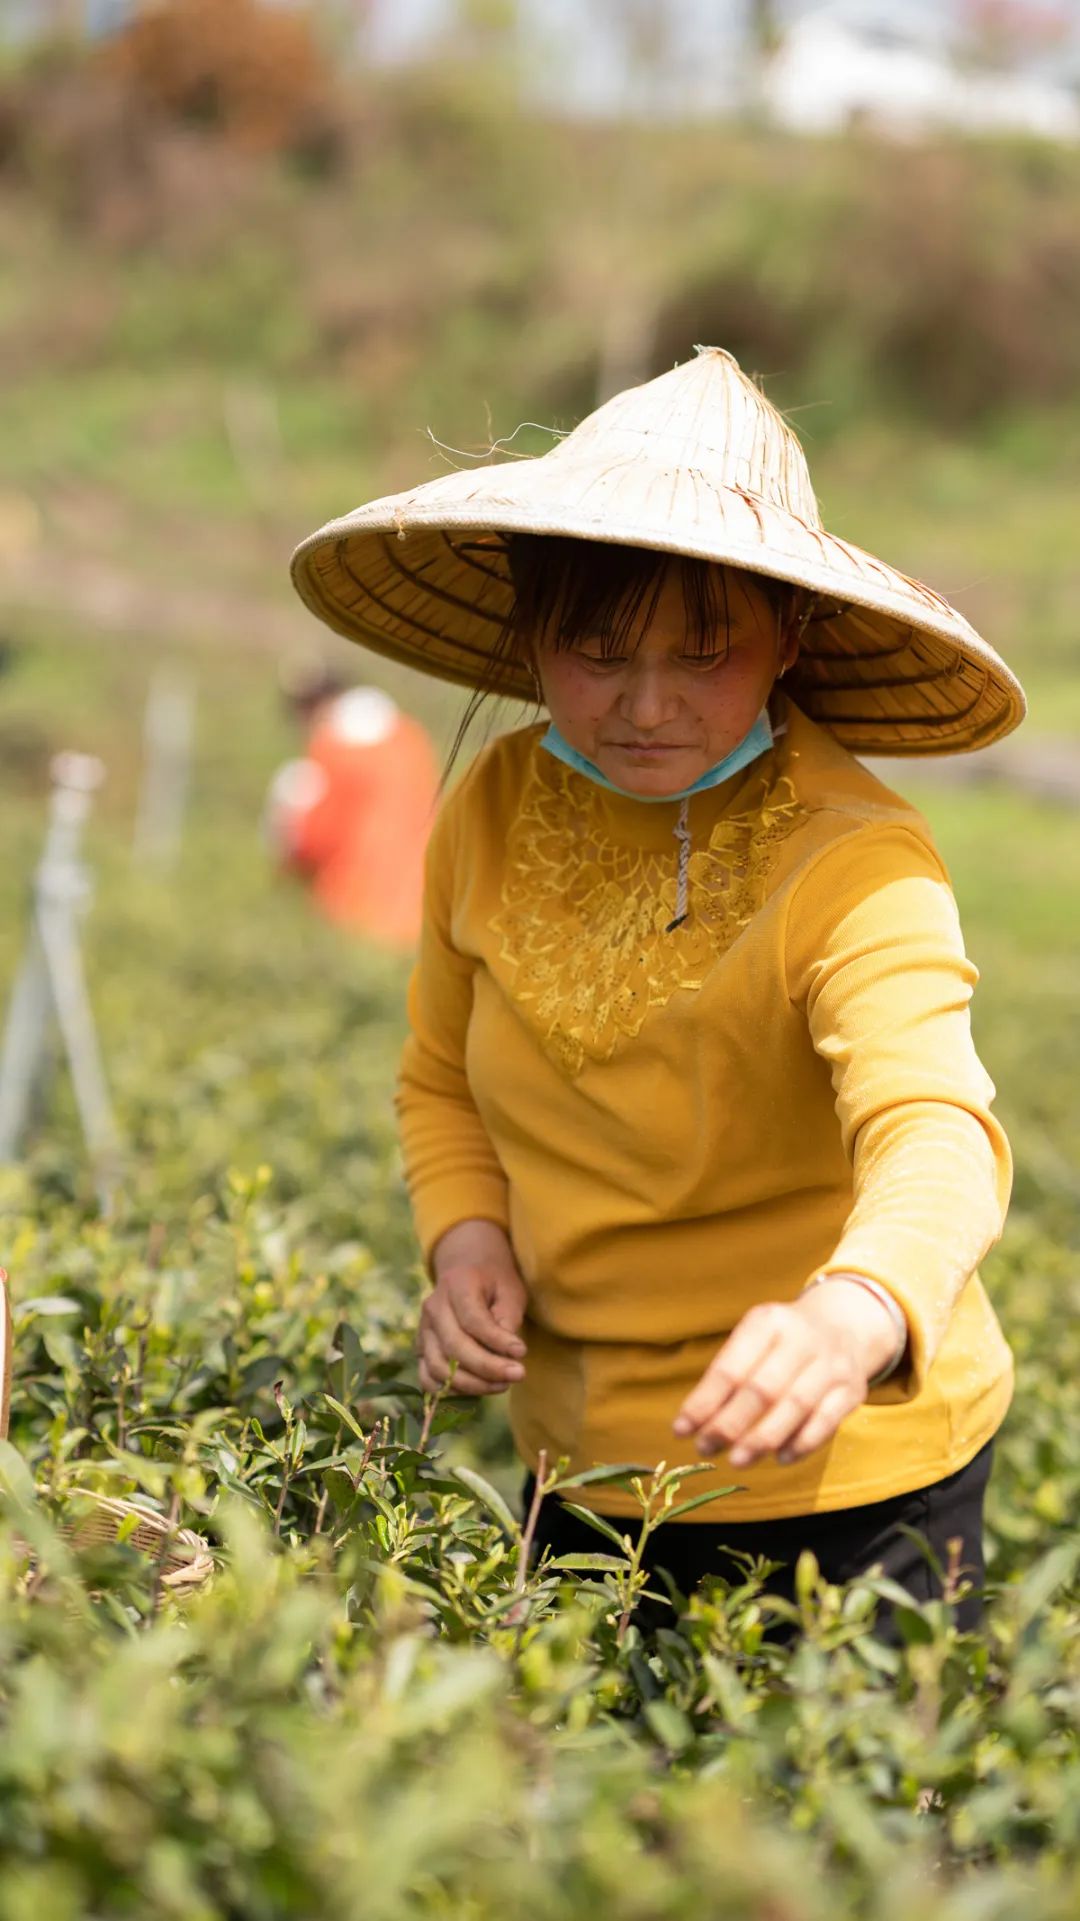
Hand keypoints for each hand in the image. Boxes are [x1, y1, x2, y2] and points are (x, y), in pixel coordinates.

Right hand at [418, 1219, 527, 1396]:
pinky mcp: (421, 1347)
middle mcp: (433, 1307)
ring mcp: (423, 1329)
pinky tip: (477, 1389)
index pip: (473, 1320)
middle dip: (488, 1368)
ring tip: (502, 1385)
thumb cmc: (493, 1280)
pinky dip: (449, 1390)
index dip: (496, 1341)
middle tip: (518, 1375)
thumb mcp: (510, 1289)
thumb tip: (508, 1355)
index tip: (522, 1352)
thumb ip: (508, 1319)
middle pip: (455, 1346)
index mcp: (456, 1285)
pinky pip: (427, 1377)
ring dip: (472, 1384)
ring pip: (439, 1367)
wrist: (465, 1268)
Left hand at [672, 1279, 902, 1467]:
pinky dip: (800, 1444)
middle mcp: (802, 1339)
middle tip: (705, 1448)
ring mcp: (832, 1364)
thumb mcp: (753, 1339)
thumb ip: (727, 1376)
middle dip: (729, 1425)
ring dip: (761, 1440)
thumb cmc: (782, 1341)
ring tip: (736, 1460)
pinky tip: (778, 1458)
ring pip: (795, 1408)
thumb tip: (692, 1423)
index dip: (704, 1403)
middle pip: (762, 1390)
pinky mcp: (852, 1390)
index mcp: (768, 1322)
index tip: (681, 1430)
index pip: (731, 1368)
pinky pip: (826, 1423)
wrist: (843, 1325)